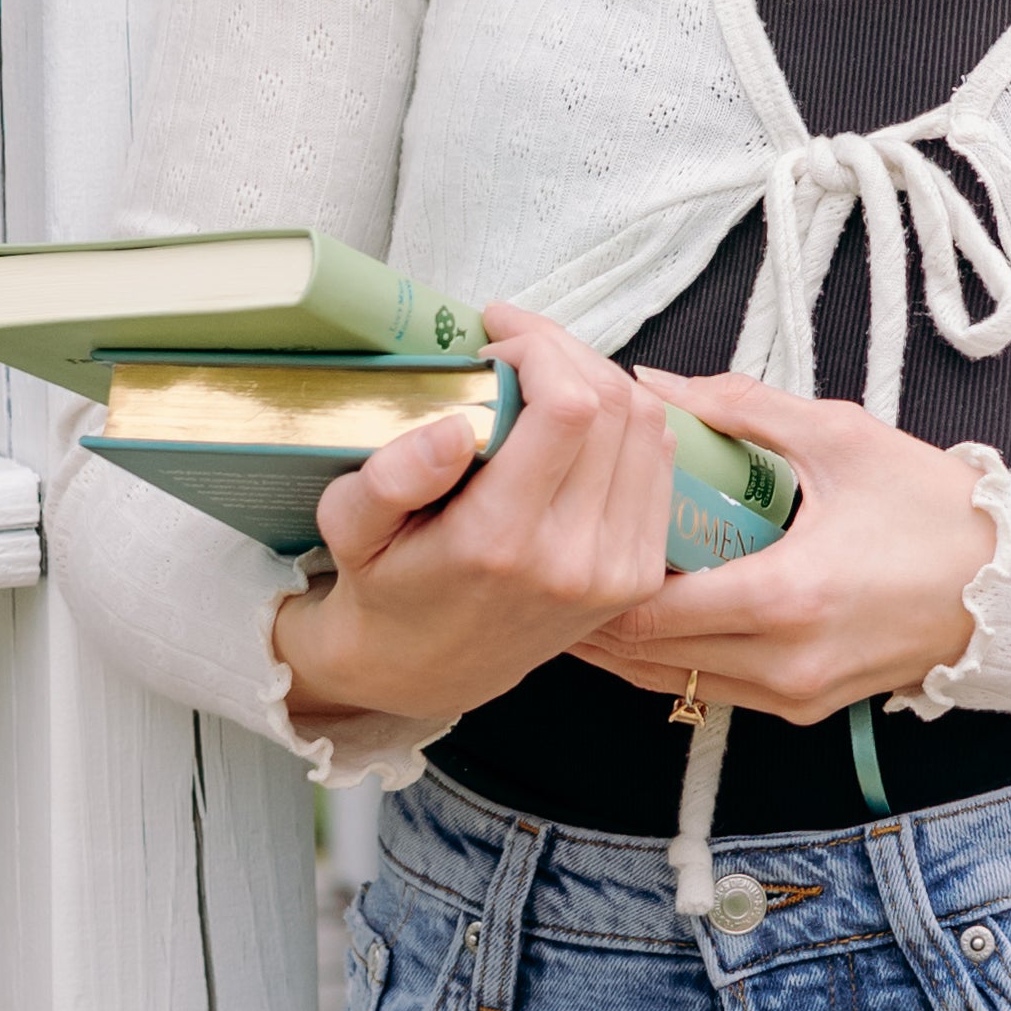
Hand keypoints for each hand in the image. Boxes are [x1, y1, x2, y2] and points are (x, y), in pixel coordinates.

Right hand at [273, 303, 674, 736]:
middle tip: (518, 350)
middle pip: (616, 406)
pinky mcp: (640, 575)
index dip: (543, 349)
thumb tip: (454, 425)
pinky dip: (628, 423)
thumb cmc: (387, 582)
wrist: (428, 667)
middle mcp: (573, 561)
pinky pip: (660, 463)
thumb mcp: (351, 526)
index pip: (568, 408)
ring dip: (601, 380)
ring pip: (648, 427)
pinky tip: (580, 418)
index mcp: (501, 543)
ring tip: (545, 377)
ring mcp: (616, 572)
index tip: (497, 344)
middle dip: (569, 353)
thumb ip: (390, 475)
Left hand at [568, 370, 990, 727]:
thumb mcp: (841, 437)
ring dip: (627, 645)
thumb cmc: (937, 508)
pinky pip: (715, 692)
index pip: (651, 607)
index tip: (559, 532)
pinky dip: (676, 658)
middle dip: (591, 614)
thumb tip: (654, 383)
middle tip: (548, 563)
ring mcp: (796, 697)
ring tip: (583, 590)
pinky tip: (654, 615)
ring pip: (674, 685)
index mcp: (786, 597)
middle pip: (648, 657)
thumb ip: (740, 408)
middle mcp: (784, 663)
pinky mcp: (807, 709)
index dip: (591, 577)